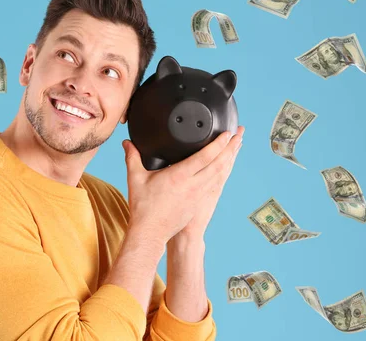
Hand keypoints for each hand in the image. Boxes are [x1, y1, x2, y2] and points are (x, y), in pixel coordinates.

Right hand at [123, 126, 243, 244]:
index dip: (218, 144)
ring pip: (220, 174)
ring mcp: (198, 195)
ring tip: (236, 147)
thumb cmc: (143, 207)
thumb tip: (127, 143)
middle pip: (219, 164)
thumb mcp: (135, 179)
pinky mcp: (198, 203)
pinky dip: (223, 173)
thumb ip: (132, 157)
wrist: (150, 232)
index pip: (205, 156)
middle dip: (230, 148)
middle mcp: (193, 185)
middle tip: (239, 135)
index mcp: (180, 176)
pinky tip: (225, 167)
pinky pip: (216, 184)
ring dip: (230, 159)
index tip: (226, 134)